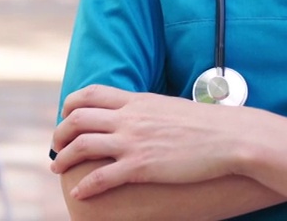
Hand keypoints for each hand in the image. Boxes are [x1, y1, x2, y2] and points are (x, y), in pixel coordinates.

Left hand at [50, 84, 254, 198]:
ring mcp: (133, 141)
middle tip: (57, 145)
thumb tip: (135, 113)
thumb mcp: (168, 106)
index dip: (70, 105)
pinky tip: (80, 193)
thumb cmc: (206, 125)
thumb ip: (146, 109)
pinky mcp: (141, 167)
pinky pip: (102, 176)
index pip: (89, 94)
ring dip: (64, 157)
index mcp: (135, 100)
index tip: (66, 116)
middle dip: (60, 133)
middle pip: (78, 118)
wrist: (230, 138)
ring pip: (82, 145)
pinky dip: (86, 185)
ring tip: (58, 167)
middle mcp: (128, 118)